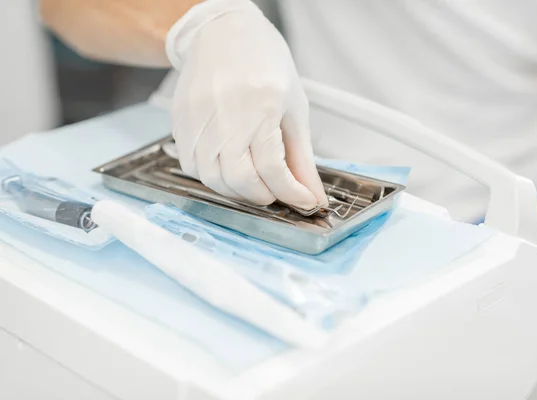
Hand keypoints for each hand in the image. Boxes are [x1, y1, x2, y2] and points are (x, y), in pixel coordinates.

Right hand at [166, 0, 326, 209]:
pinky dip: (211, 176)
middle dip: (262, 196)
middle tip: (274, 192)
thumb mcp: (294, 107)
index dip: (292, 194)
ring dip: (236, 190)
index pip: (274, 170)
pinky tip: (227, 167)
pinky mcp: (180, 121)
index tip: (303, 201)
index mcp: (261, 106)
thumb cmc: (262, 61)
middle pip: (240, 180)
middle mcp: (226, 114)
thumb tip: (311, 192)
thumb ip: (301, 156)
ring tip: (252, 181)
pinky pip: (190, 165)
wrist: (224, 31)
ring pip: (212, 178)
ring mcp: (198, 118)